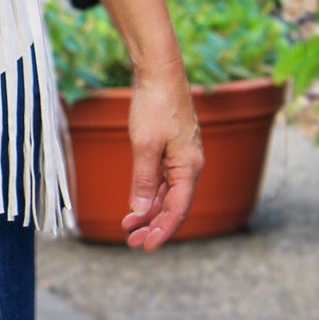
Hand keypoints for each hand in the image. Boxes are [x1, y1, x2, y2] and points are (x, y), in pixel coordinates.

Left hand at [122, 69, 203, 250]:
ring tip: (128, 227)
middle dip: (153, 226)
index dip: (162, 231)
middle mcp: (190, 165)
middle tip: (131, 243)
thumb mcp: (145, 145)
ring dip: (149, 212)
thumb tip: (139, 210)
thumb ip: (143, 179)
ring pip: (166, 194)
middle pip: (173, 205)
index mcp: (190, 167)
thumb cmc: (155, 105)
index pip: (178, 209)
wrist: (159, 72)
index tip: (145, 247)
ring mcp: (181, 157)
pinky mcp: (170, 149)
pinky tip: (135, 204)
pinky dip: (149, 193)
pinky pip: (162, 180)